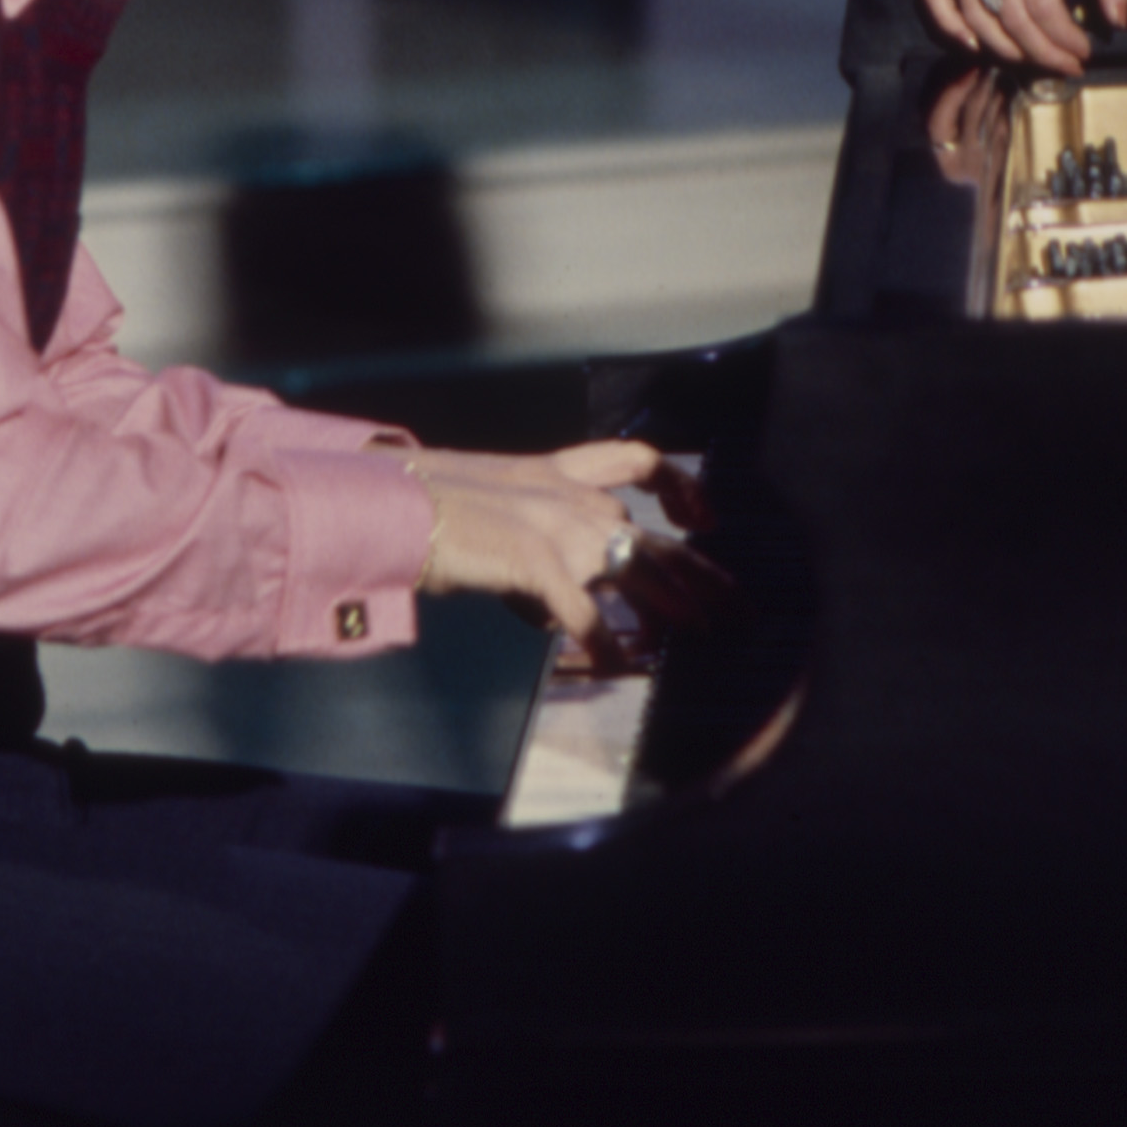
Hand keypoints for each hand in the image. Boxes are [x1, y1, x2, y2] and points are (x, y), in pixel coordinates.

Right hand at [406, 438, 726, 647]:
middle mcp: (566, 494)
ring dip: (677, 606)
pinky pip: (587, 614)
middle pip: (653, 534)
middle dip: (703, 575)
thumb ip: (538, 551)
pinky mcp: (537, 563)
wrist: (387, 505)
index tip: (703, 518)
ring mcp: (556, 527)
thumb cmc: (423, 510)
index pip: (635, 460)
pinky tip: (625, 666)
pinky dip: (610, 643)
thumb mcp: (492, 511)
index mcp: (554, 472)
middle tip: (738, 607)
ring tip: (705, 635)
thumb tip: (561, 613)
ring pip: (638, 567)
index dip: (679, 486)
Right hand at [923, 0, 1126, 75]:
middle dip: (1039, 52)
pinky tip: (973, 45)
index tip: (1081, 54)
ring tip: (1031, 58)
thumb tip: (1116, 20)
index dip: (1063, 40)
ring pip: (977, 16)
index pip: (1043, 7)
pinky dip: (949, 26)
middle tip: (1061, 65)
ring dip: (1004, 49)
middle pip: (1010, 17)